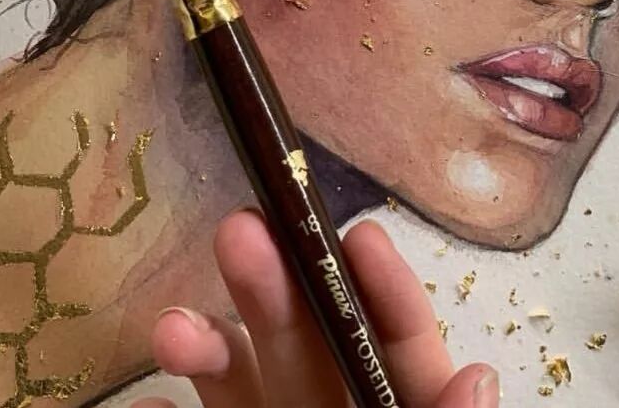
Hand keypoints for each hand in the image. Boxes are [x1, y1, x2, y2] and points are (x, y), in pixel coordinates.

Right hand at [131, 211, 498, 407]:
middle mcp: (335, 403)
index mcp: (401, 400)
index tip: (360, 234)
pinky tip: (139, 401)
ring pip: (241, 375)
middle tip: (241, 229)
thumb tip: (478, 373)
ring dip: (204, 340)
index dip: (383, 284)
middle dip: (274, 279)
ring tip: (170, 328)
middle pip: (308, 335)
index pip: (399, 335)